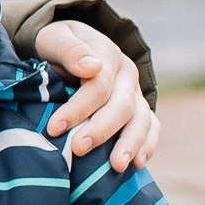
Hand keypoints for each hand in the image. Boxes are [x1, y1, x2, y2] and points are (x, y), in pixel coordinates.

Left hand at [36, 21, 157, 173]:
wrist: (70, 47)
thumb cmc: (56, 46)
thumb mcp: (53, 38)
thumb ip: (69, 49)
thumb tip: (92, 67)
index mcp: (107, 54)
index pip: (97, 85)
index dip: (77, 108)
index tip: (54, 128)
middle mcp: (127, 74)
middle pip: (121, 106)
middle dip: (100, 129)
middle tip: (78, 149)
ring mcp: (136, 91)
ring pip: (141, 119)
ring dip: (130, 143)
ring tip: (116, 166)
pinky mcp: (140, 107)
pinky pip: (151, 126)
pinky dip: (148, 145)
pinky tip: (137, 164)